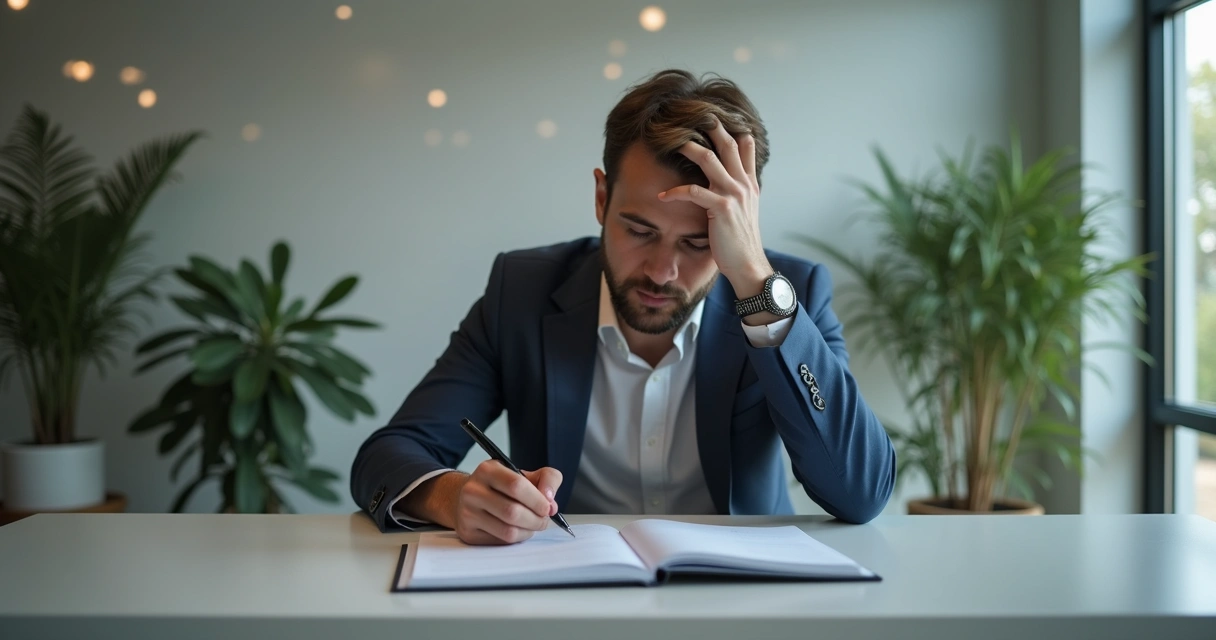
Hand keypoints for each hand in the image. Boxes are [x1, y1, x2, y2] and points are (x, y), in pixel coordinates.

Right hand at [453, 460, 561, 544]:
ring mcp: (467, 513)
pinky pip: (500, 542)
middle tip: (543, 519)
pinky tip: (518, 530)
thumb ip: (546, 479)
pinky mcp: (468, 533)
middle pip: (512, 512)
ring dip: (528, 531)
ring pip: (508, 531)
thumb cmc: (501, 487)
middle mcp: (473, 491)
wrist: (469, 498)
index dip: (537, 499)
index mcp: (487, 470)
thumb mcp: (523, 473)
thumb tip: (551, 504)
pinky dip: (516, 538)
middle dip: (536, 519)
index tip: (547, 507)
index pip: (516, 485)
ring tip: (533, 525)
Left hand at [657, 115, 771, 297]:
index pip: (745, 146)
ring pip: (708, 159)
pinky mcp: (721, 208)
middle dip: (710, 126)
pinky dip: (675, 192)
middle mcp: (743, 184)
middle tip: (691, 113)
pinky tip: (662, 196)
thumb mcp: (745, 210)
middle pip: (727, 144)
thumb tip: (731, 180)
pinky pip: (694, 191)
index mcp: (749, 183)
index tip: (715, 116)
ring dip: (688, 148)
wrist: (748, 264)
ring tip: (671, 142)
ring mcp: (734, 194)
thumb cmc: (740, 240)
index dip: (731, 128)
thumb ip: (739, 191)